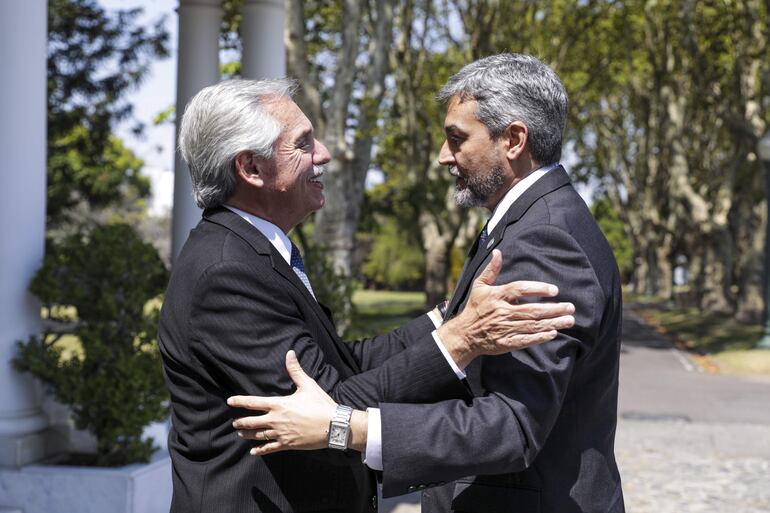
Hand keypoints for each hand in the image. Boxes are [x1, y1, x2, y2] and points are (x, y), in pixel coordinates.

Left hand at [228, 351, 349, 455]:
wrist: (333, 425)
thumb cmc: (320, 404)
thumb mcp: (307, 385)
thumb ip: (295, 370)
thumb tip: (290, 353)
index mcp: (279, 404)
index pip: (253, 402)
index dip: (240, 401)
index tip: (230, 401)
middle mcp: (276, 420)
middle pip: (252, 422)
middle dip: (241, 422)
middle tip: (234, 423)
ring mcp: (281, 434)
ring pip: (258, 436)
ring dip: (248, 435)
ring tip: (240, 434)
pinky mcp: (287, 444)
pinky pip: (270, 448)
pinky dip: (260, 450)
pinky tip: (253, 452)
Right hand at [438, 249, 575, 367]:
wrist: (464, 334)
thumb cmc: (475, 307)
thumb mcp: (479, 286)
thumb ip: (491, 270)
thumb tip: (497, 252)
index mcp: (497, 296)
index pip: (520, 289)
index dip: (538, 289)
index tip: (554, 290)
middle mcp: (502, 312)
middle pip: (532, 310)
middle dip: (554, 309)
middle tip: (570, 307)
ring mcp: (504, 328)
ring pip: (533, 325)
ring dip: (553, 323)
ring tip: (569, 320)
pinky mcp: (506, 343)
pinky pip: (526, 340)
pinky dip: (540, 337)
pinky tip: (553, 333)